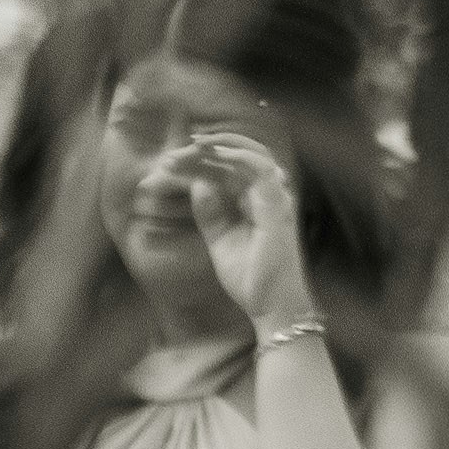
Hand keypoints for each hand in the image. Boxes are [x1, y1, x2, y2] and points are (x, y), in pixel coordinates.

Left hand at [167, 128, 314, 333]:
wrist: (270, 304)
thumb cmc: (250, 276)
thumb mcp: (219, 237)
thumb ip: (209, 211)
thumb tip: (197, 184)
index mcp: (256, 202)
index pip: (231, 170)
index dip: (202, 161)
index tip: (170, 162)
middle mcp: (270, 196)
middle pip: (241, 157)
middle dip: (209, 148)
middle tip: (176, 152)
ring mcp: (277, 200)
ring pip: (254, 156)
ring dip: (222, 146)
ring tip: (193, 144)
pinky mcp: (278, 208)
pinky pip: (262, 172)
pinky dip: (240, 158)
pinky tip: (217, 154)